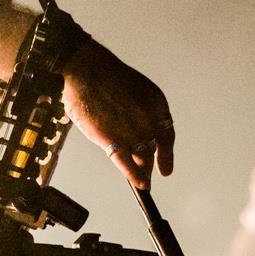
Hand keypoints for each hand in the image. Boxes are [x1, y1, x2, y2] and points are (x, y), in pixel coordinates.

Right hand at [64, 35, 174, 188]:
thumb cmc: (108, 79)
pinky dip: (134, 176)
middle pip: (152, 149)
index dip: (167, 155)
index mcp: (157, 105)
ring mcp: (131, 131)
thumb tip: (143, 135)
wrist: (87, 70)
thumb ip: (143, 114)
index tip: (166, 170)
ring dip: (143, 173)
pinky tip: (139, 184)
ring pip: (141, 159)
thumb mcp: (137, 92)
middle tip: (149, 176)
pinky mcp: (111, 139)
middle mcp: (148, 120)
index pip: (167, 137)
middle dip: (150, 164)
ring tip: (143, 183)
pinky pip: (126, 163)